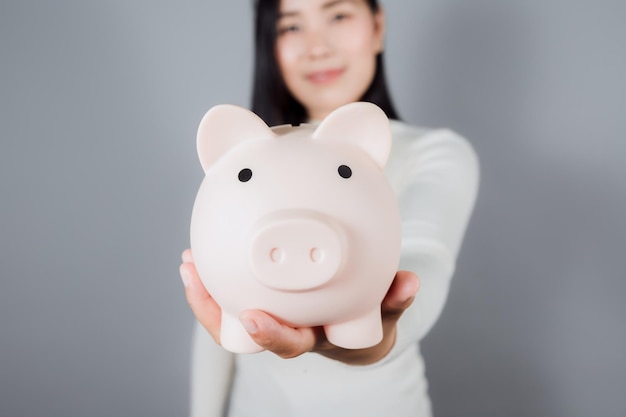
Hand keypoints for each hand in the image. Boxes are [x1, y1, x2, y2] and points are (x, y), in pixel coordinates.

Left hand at [179, 249, 418, 365]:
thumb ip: (395, 299)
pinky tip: (201, 253)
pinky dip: (214, 278)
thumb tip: (411, 282)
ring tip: (188, 262)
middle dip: (216, 312)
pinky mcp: (262, 301)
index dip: (270, 334)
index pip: (289, 343)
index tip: (251, 318)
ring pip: (228, 315)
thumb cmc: (370, 318)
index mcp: (314, 337)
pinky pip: (231, 294)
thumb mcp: (385, 311)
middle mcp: (287, 331)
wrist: (355, 326)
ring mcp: (272, 317)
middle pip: (244, 334)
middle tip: (194, 277)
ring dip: (204, 292)